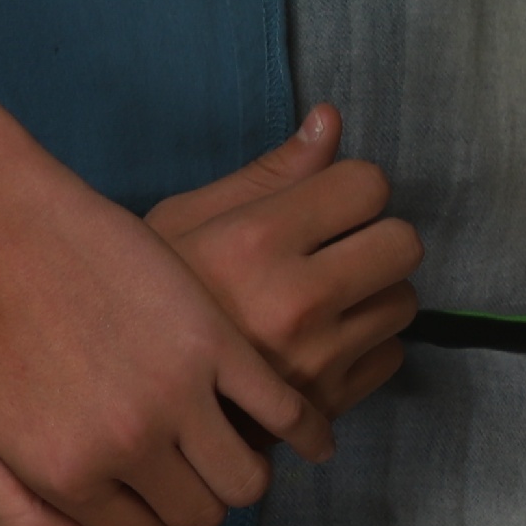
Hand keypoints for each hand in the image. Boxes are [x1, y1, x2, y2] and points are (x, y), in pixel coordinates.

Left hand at [0, 160, 322, 525]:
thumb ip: (20, 516)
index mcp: (68, 476)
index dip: (149, 522)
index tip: (151, 496)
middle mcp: (125, 445)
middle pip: (200, 515)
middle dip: (194, 500)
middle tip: (188, 469)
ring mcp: (175, 393)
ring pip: (247, 480)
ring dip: (241, 473)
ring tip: (228, 448)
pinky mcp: (214, 341)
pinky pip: (286, 412)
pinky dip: (307, 433)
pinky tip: (309, 436)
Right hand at [146, 105, 420, 424]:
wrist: (124, 402)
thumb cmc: (145, 300)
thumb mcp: (183, 222)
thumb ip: (267, 175)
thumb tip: (331, 120)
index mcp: (255, 241)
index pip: (367, 185)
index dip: (349, 188)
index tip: (327, 205)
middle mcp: (295, 300)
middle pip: (402, 244)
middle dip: (375, 240)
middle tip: (336, 252)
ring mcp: (316, 359)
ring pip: (402, 302)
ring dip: (372, 295)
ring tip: (323, 303)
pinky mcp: (330, 406)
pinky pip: (390, 355)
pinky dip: (365, 347)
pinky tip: (319, 345)